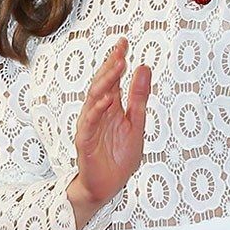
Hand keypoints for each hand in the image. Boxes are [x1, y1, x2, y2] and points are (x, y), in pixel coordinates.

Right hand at [69, 37, 151, 228]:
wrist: (108, 186)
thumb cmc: (119, 158)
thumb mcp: (137, 124)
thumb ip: (138, 98)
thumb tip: (143, 69)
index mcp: (112, 107)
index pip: (113, 79)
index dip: (117, 61)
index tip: (123, 43)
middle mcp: (99, 112)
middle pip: (102, 83)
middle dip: (111, 65)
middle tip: (120, 49)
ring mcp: (91, 124)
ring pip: (94, 98)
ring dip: (105, 82)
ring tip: (116, 66)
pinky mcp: (85, 139)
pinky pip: (90, 122)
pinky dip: (97, 110)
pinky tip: (106, 99)